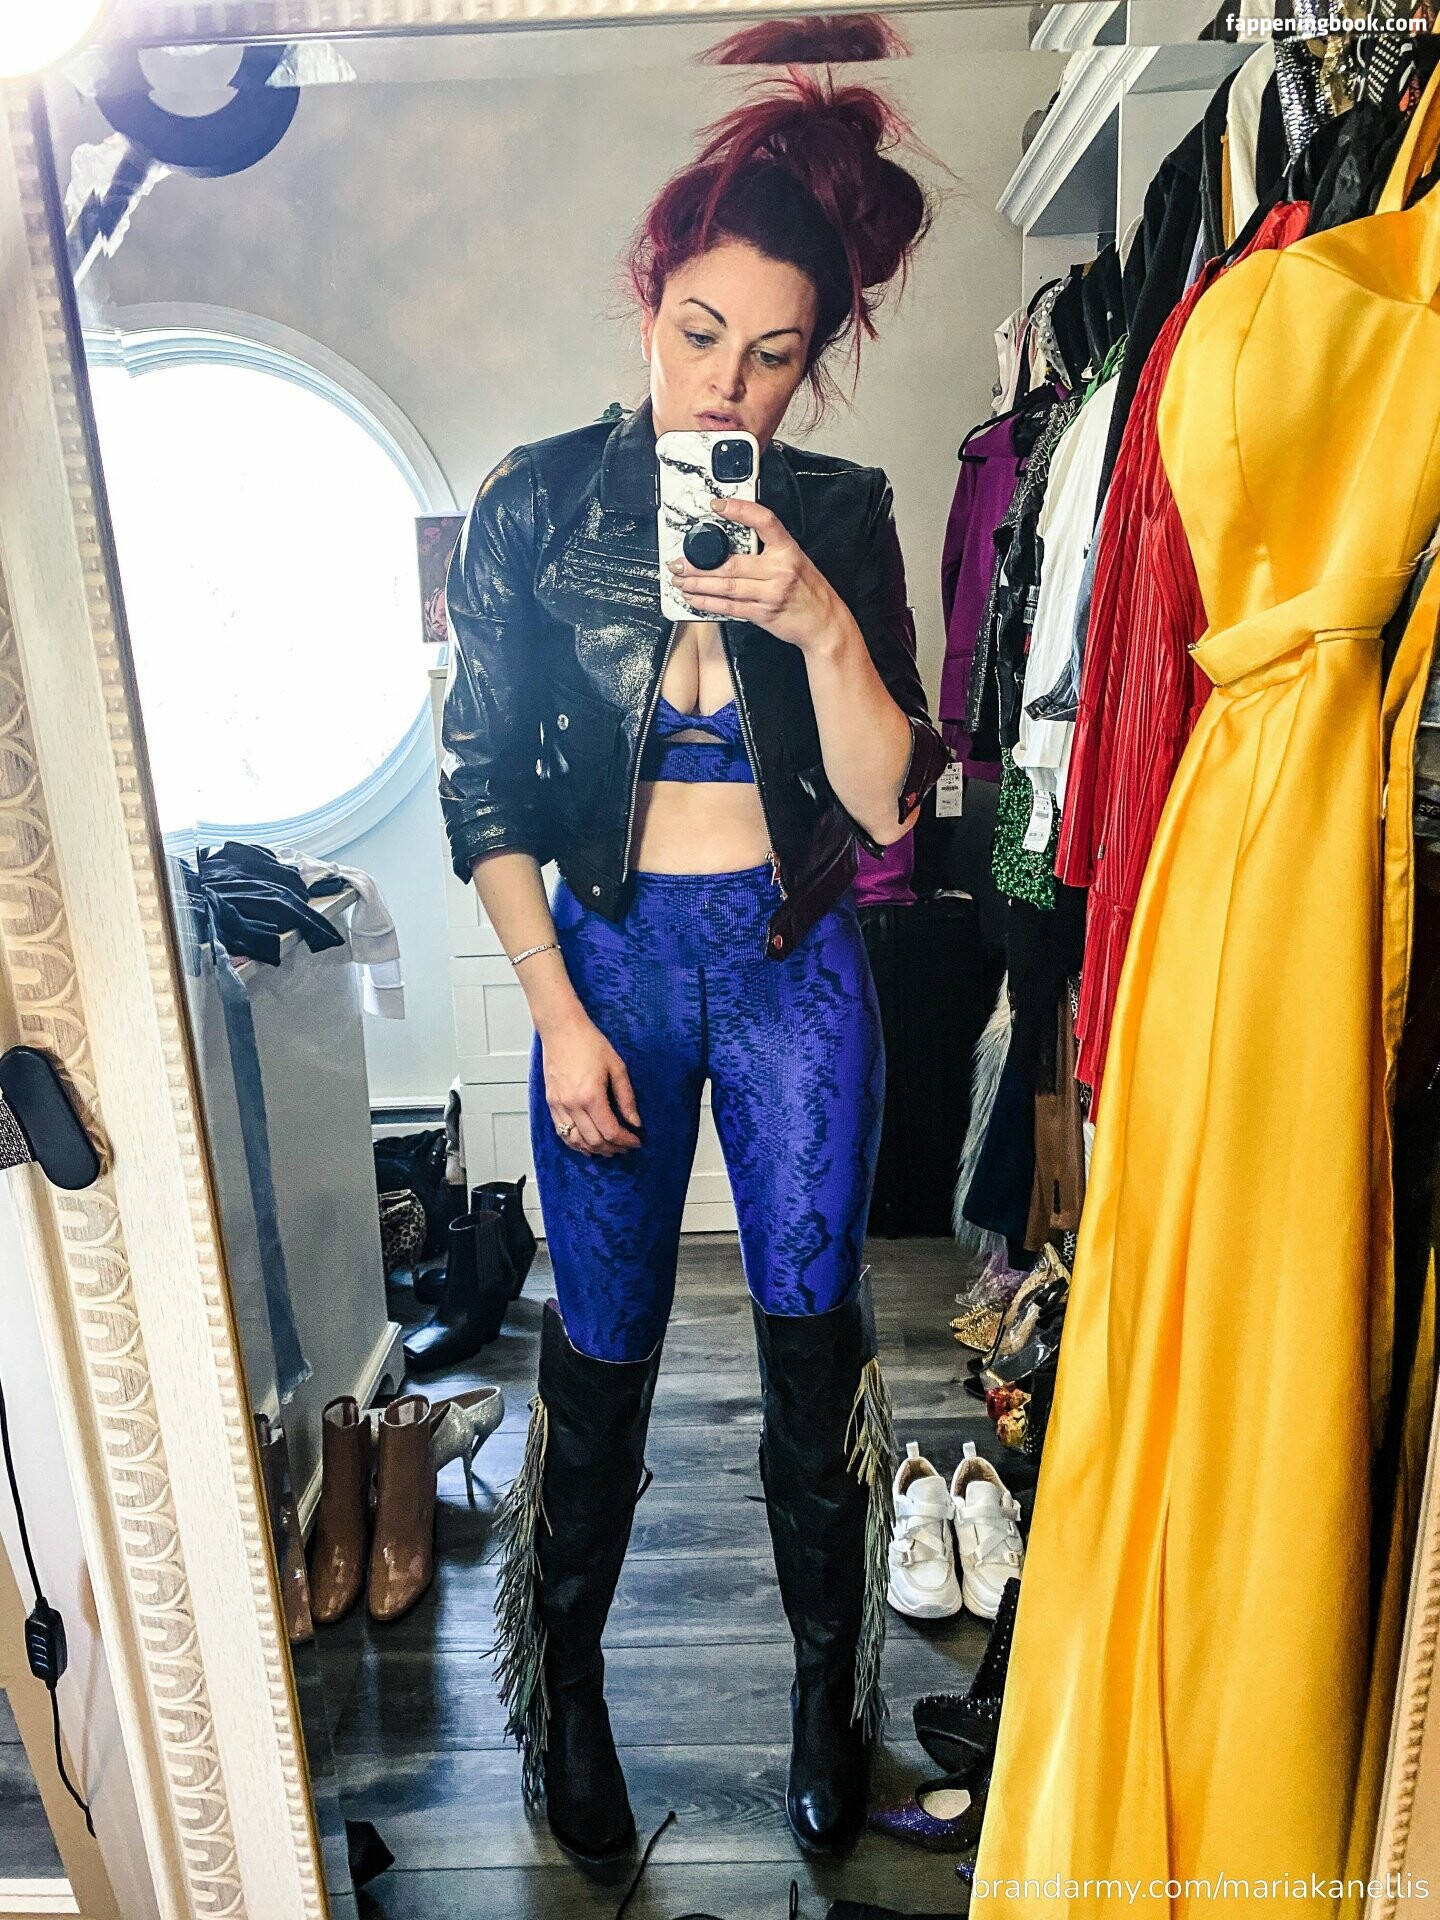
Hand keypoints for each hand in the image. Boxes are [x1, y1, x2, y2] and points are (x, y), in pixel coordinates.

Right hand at [538, 1008, 641, 1155]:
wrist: (561, 1029)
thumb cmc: (588, 1042)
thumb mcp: (617, 1067)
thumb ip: (627, 1097)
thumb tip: (635, 1121)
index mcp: (591, 1096)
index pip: (611, 1131)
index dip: (626, 1141)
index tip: (636, 1141)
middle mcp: (572, 1104)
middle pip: (594, 1140)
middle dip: (613, 1148)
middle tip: (625, 1146)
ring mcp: (559, 1105)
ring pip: (576, 1141)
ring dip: (594, 1149)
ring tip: (609, 1149)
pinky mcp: (551, 1103)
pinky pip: (562, 1132)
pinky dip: (575, 1143)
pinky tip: (587, 1144)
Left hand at [666, 496, 850, 652]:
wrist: (825, 623)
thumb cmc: (809, 592)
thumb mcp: (796, 561)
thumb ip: (768, 551)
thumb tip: (733, 546)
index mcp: (788, 549)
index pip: (764, 521)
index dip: (740, 510)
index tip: (717, 505)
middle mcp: (780, 569)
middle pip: (731, 563)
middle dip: (698, 564)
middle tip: (678, 562)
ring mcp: (771, 593)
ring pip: (726, 587)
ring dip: (697, 584)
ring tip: (680, 581)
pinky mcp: (764, 614)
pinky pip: (730, 607)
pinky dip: (708, 603)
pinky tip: (694, 598)